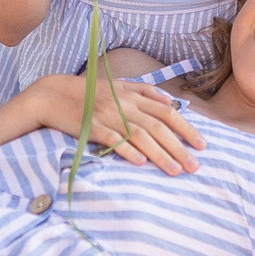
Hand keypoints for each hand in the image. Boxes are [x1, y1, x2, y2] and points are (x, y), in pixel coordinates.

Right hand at [25, 71, 203, 174]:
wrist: (52, 94)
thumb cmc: (88, 92)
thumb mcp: (118, 85)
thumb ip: (145, 91)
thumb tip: (170, 102)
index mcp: (132, 94)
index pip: (166, 112)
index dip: (186, 128)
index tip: (202, 145)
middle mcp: (123, 103)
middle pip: (157, 126)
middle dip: (179, 146)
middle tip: (194, 166)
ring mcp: (107, 114)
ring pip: (139, 135)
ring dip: (160, 154)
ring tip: (175, 170)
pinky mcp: (90, 126)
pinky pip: (112, 139)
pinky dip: (127, 149)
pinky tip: (140, 162)